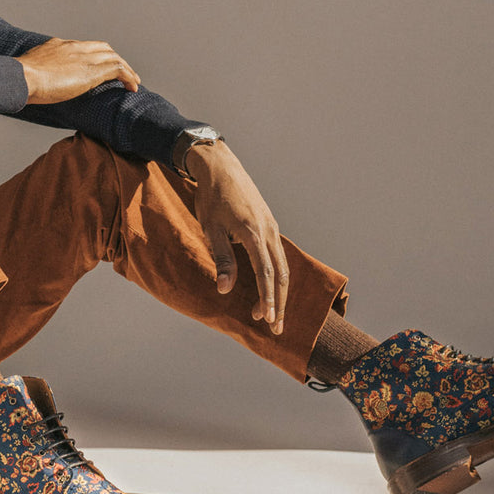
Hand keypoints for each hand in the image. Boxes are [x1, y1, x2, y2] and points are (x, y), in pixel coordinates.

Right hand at [19, 38, 140, 103]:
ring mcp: (83, 57)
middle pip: (103, 48)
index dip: (95, 56)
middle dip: (114, 59)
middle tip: (122, 73)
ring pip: (114, 57)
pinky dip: (128, 77)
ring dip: (126, 69)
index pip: (84, 47)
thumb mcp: (28, 72)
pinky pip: (118, 69)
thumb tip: (30, 85)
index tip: (99, 67)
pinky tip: (132, 88)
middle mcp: (74, 47)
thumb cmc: (17, 79)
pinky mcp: (91, 71)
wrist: (20, 77)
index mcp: (58, 46)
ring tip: (133, 81)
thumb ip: (36, 74)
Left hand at [186, 142, 288, 332]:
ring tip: (274, 314)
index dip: (267, 298)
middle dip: (280, 303)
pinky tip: (272, 287)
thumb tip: (225, 289)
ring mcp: (271, 226)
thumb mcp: (210, 227)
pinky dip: (278, 276)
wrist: (220, 165)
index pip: (266, 273)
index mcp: (253, 232)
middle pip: (281, 274)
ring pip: (283, 265)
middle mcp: (268, 230)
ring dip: (280, 292)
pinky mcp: (269, 223)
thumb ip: (221, 258)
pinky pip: (279, 255)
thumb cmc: (211, 196)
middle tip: (276, 328)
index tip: (267, 319)